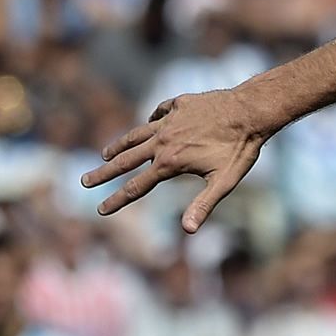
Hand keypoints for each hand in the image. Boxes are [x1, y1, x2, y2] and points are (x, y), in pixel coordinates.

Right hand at [82, 90, 268, 232]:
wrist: (251, 110)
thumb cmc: (241, 149)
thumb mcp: (224, 182)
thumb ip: (203, 205)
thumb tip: (188, 231)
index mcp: (170, 162)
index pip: (136, 186)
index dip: (117, 200)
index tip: (100, 209)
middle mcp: (163, 141)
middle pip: (125, 160)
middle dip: (103, 173)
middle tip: (84, 181)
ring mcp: (170, 121)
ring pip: (136, 134)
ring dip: (119, 145)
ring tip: (104, 154)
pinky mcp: (180, 104)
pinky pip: (159, 113)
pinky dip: (151, 121)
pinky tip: (148, 125)